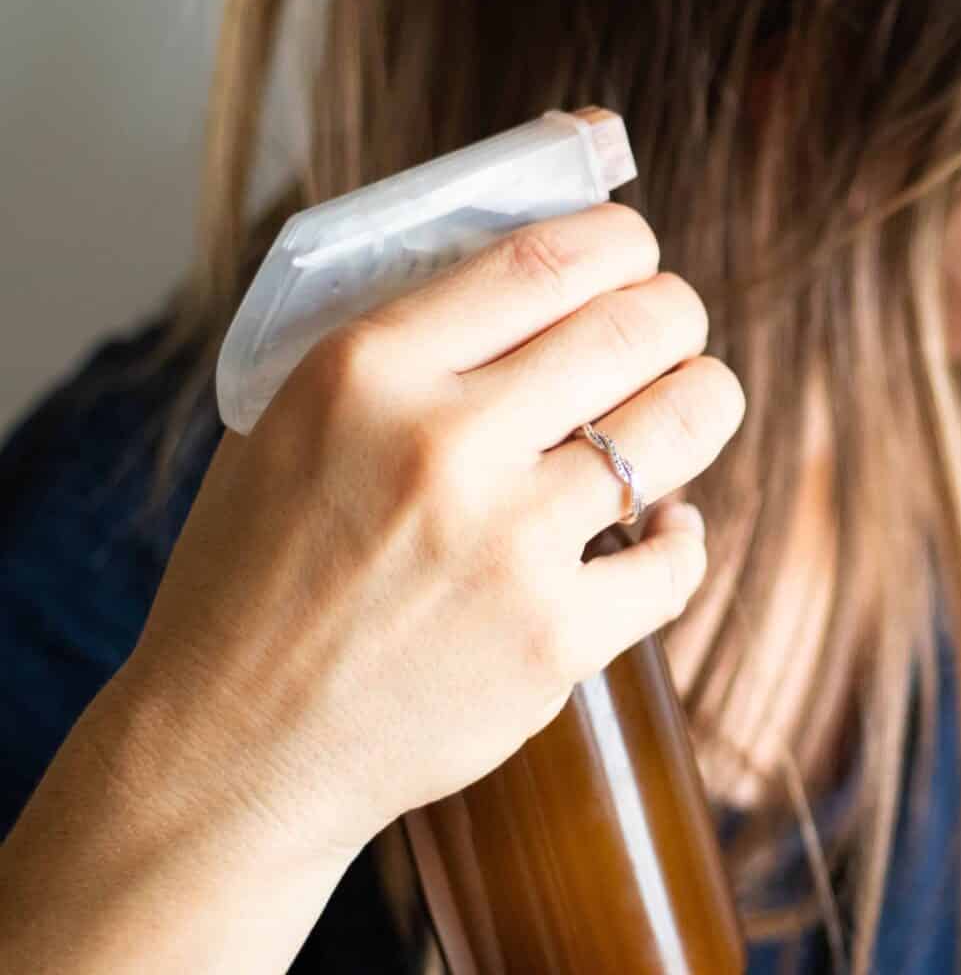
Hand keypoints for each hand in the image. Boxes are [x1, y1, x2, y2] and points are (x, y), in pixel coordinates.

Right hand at [111, 202, 742, 865]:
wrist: (231, 747)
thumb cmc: (259, 573)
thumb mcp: (297, 421)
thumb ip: (410, 347)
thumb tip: (546, 275)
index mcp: (367, 371)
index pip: (543, 259)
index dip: (621, 240)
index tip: (635, 251)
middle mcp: (444, 446)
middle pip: (638, 324)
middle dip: (676, 313)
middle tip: (670, 327)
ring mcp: (509, 546)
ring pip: (683, 422)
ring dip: (703, 403)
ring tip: (686, 407)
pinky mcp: (556, 640)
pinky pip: (678, 558)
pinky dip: (681, 537)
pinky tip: (660, 529)